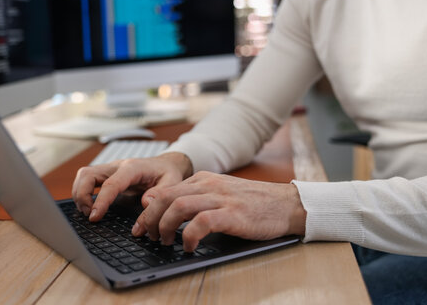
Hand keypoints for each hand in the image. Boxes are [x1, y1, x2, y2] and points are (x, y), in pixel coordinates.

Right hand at [71, 152, 192, 220]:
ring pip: (84, 175)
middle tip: (90, 215)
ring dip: (80, 194)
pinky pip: (87, 180)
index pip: (110, 183)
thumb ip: (160, 194)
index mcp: (132, 168)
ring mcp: (110, 170)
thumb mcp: (172, 183)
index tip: (94, 216)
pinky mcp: (106, 176)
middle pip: (87, 174)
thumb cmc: (168, 173)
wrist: (166, 164)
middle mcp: (117, 166)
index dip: (100, 201)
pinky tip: (90, 206)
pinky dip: (83, 193)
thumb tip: (145, 203)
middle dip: (82, 195)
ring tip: (89, 212)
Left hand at [131, 171, 306, 251]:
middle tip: (145, 236)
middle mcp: (208, 184)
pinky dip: (189, 236)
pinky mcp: (232, 213)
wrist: (286, 204)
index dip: (147, 211)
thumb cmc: (253, 204)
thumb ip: (194, 198)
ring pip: (178, 207)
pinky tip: (188, 247)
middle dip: (149, 219)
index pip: (165, 191)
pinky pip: (201, 222)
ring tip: (164, 242)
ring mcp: (220, 197)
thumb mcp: (219, 195)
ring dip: (164, 226)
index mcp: (203, 179)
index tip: (140, 227)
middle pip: (165, 197)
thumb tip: (163, 210)